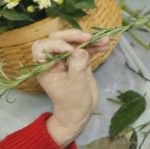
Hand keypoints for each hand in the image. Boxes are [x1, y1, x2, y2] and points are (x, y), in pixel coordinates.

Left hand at [32, 29, 109, 146]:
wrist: (80, 112)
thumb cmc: (73, 102)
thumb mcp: (75, 85)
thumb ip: (77, 66)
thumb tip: (80, 50)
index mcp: (45, 67)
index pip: (43, 47)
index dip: (56, 44)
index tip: (71, 50)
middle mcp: (54, 60)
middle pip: (58, 39)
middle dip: (73, 36)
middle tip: (88, 37)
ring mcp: (67, 59)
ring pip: (74, 41)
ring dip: (89, 39)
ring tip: (104, 39)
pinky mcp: (78, 60)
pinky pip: (85, 48)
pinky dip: (95, 45)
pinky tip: (106, 43)